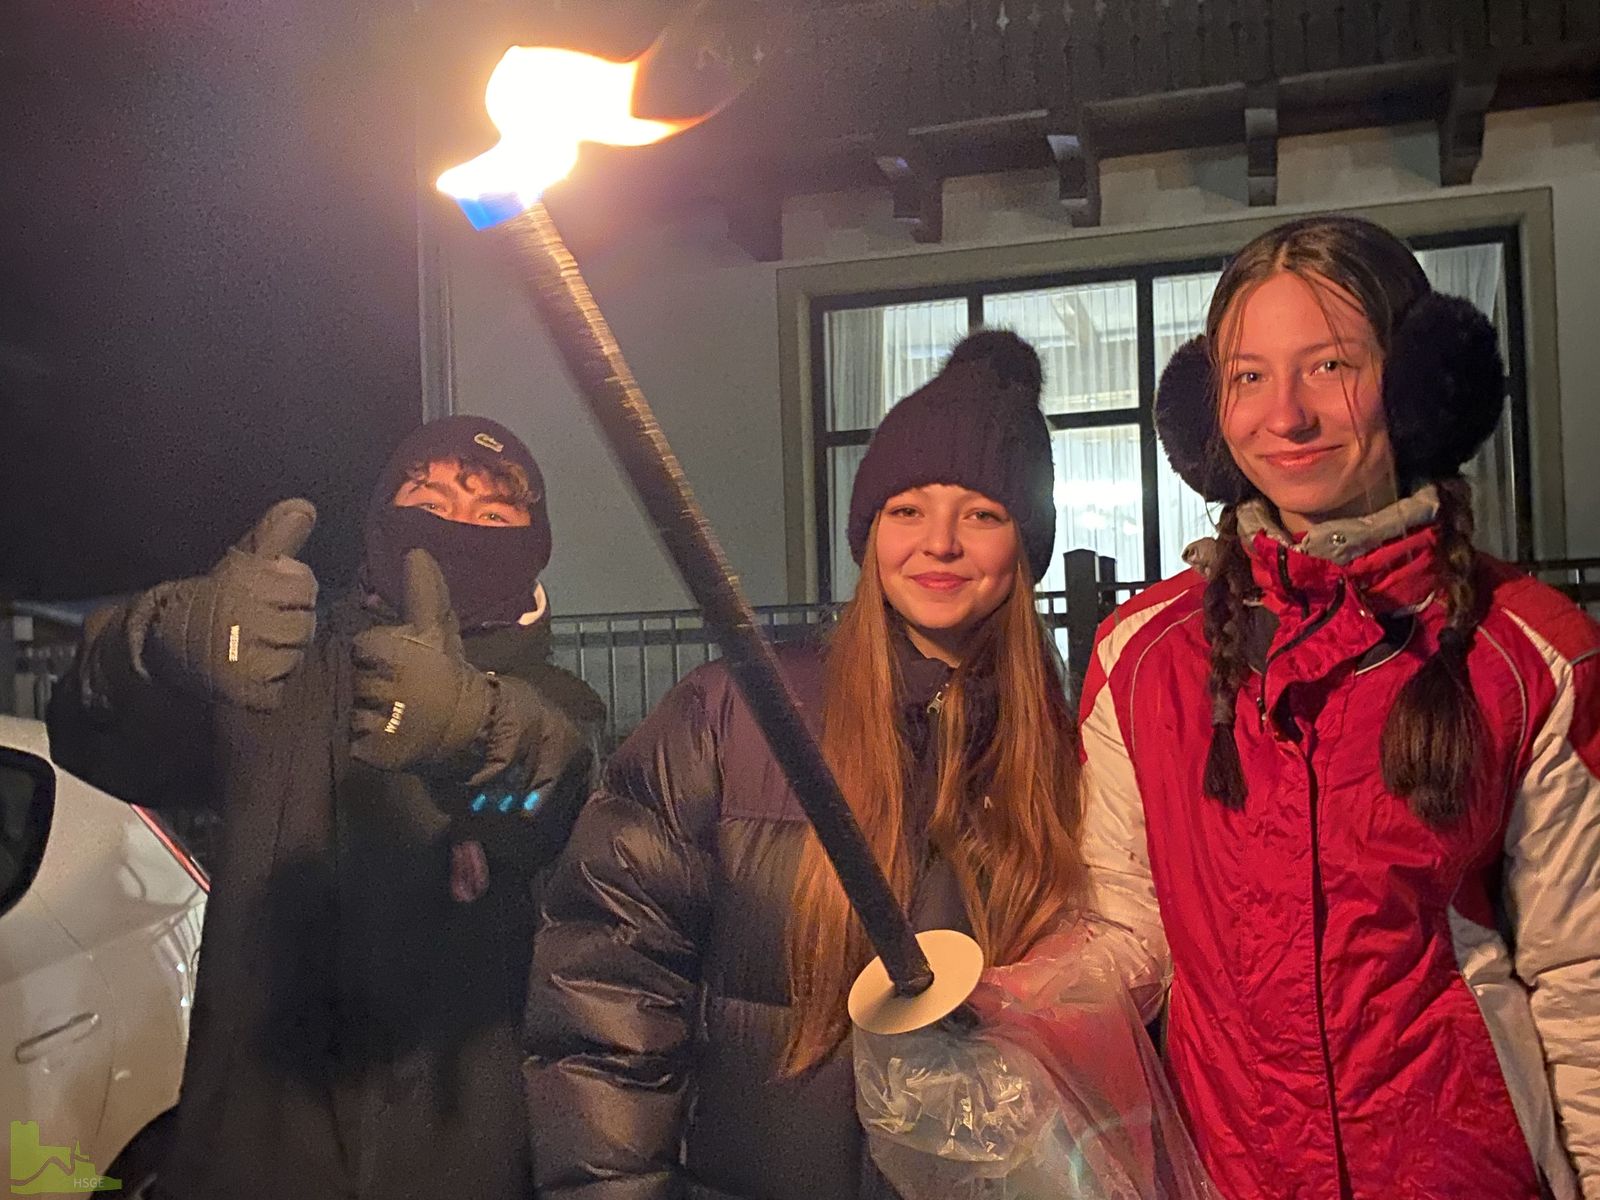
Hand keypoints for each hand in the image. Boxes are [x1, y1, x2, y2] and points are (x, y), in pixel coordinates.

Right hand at [134, 499, 317, 711]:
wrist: (161, 641)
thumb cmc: (214, 598)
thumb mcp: (241, 562)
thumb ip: (275, 537)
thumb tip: (306, 507)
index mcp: (243, 582)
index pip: (305, 587)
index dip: (294, 590)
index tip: (270, 593)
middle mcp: (242, 619)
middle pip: (304, 625)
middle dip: (289, 624)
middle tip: (259, 624)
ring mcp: (241, 658)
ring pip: (295, 657)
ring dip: (281, 655)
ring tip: (252, 646)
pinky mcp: (240, 691)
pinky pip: (278, 689)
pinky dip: (270, 684)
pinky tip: (249, 670)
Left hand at [349, 549, 492, 772]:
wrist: (469, 726)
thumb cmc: (447, 671)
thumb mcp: (436, 628)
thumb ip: (422, 591)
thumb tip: (414, 551)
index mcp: (388, 650)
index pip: (356, 647)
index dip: (370, 654)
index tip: (388, 661)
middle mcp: (378, 685)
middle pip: (349, 677)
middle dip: (364, 681)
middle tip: (388, 688)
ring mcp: (374, 721)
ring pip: (348, 708)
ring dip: (360, 709)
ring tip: (384, 710)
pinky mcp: (373, 752)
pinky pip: (351, 741)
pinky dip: (361, 739)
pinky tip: (380, 732)